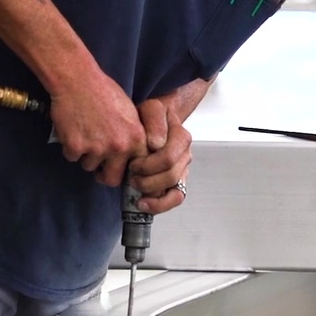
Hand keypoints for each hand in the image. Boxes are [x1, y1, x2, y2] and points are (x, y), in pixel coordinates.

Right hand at [48, 70, 146, 186]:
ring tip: (84, 134)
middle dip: (103, 173)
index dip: (124, 169)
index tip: (116, 167)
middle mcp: (119, 147)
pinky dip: (69, 147)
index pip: (135, 169)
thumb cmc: (103, 91)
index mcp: (136, 138)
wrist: (77, 80)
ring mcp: (97, 149)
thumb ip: (132, 136)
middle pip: (111, 179)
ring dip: (85, 155)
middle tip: (98, 165)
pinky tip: (72, 129)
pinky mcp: (75, 147)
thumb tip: (131, 157)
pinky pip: (71, 157)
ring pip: (89, 166)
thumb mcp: (130, 113)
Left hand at [126, 97, 190, 213]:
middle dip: (147, 181)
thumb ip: (155, 122)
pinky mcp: (177, 181)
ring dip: (153, 195)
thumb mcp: (151, 109)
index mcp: (181, 138)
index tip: (132, 164)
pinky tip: (144, 204)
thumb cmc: (152, 117)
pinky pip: (175, 199)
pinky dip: (160, 205)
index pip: (169, 158)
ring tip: (137, 192)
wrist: (160, 120)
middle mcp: (185, 155)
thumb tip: (156, 144)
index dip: (148, 165)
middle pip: (171, 176)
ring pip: (175, 192)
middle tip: (131, 177)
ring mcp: (182, 170)